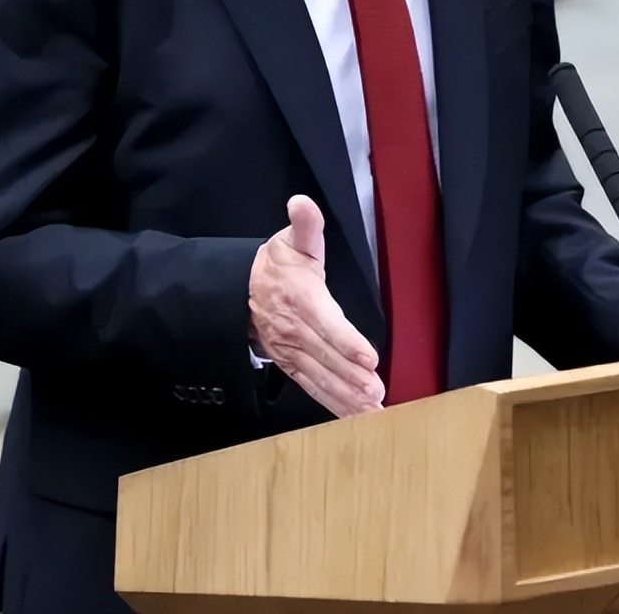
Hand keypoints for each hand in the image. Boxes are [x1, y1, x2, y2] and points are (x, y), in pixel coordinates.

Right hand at [249, 195, 384, 415]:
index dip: (347, 342)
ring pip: (320, 377)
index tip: (370, 357)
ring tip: (372, 409)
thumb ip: (304, 225)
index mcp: (300, 298)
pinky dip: (334, 403)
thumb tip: (301, 203)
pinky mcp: (292, 365)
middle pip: (326, 357)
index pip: (326, 322)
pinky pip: (313, 387)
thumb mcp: (292, 241)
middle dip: (351, 377)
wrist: (241, 291)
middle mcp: (295, 330)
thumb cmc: (277, 264)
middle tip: (377, 392)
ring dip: (346, 396)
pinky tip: (357, 415)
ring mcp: (292, 352)